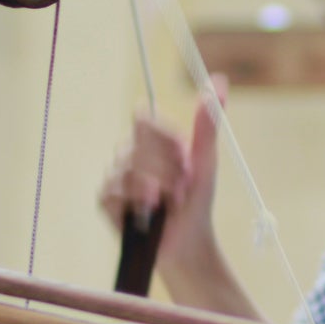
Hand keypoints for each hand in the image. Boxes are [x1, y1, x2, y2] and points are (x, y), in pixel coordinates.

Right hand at [99, 77, 226, 271]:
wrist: (187, 243)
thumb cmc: (196, 202)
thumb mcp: (206, 161)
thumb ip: (208, 123)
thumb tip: (219, 80)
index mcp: (151, 141)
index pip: (143, 117)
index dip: (164, 139)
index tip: (183, 159)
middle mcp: (129, 153)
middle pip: (137, 144)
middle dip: (167, 170)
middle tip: (181, 189)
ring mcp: (115, 176)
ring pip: (126, 168)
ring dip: (155, 188)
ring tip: (167, 204)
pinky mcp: (105, 200)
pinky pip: (112, 190)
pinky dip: (135, 202)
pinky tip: (148, 213)